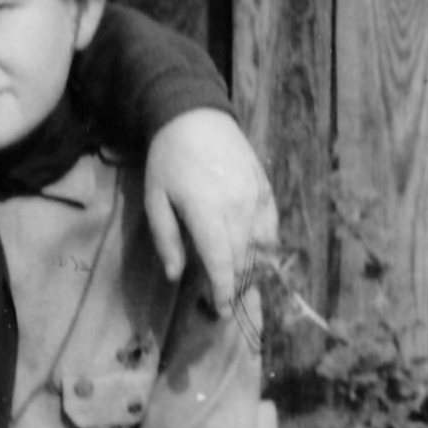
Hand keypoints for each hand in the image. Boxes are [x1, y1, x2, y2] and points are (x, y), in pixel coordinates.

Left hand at [142, 108, 278, 317]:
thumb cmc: (168, 160)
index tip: (220, 310)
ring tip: (240, 285)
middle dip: (237, 287)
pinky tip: (257, 260)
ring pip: (263, 248)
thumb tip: (176, 275)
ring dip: (254, 272)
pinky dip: (267, 250)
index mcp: (206, 211)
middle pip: (244, 260)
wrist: (196, 116)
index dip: (223, 291)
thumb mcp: (155, 198)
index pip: (222, 262)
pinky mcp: (266, 190)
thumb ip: (166, 238)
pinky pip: (273, 229)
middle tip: (224, 303)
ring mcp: (256, 198)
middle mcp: (237, 207)